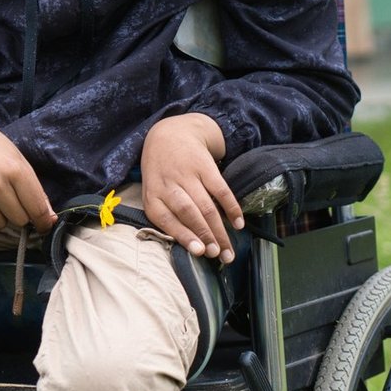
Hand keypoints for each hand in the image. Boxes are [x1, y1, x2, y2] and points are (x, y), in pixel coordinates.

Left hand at [139, 113, 242, 262]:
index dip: (184, 236)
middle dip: (205, 237)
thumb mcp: (154, 192)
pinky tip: (238, 224)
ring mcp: (187, 174)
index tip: (199, 252)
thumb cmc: (162, 173)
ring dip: (219, 230)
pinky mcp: (205, 166)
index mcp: (152, 195)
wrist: (170, 134)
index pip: (166, 219)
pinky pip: (221, 190)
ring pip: (206, 206)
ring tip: (228, 249)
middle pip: (189, 214)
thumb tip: (191, 245)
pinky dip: (231, 208)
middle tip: (218, 256)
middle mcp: (169, 185)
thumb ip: (167, 214)